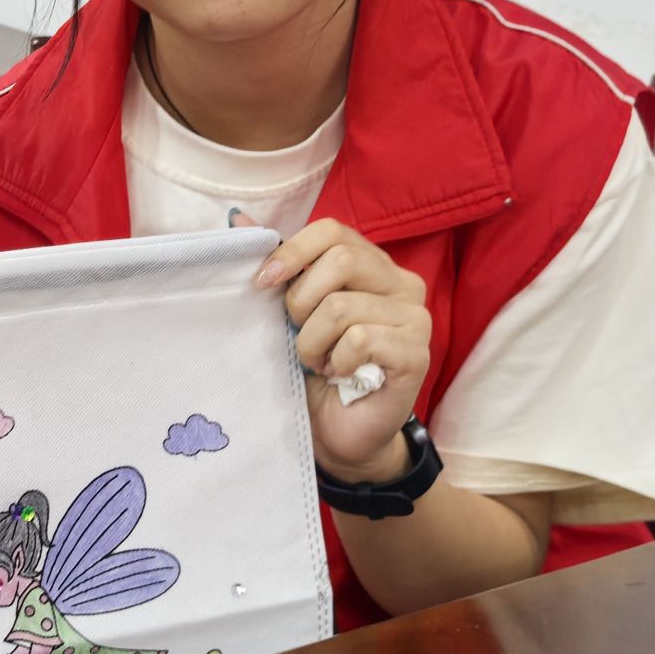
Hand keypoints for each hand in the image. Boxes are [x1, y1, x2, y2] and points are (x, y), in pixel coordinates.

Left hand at [243, 215, 432, 482]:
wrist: (339, 434)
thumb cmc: (316, 369)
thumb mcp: (291, 313)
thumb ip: (277, 266)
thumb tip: (238, 219)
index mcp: (373, 265)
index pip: (332, 231)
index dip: (292, 251)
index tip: (263, 283)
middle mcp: (402, 284)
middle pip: (341, 260)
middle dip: (301, 301)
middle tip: (297, 333)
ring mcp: (415, 319)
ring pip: (342, 306)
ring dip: (312, 341)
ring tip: (317, 362)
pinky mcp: (416, 354)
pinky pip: (361, 340)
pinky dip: (336, 360)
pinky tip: (339, 374)